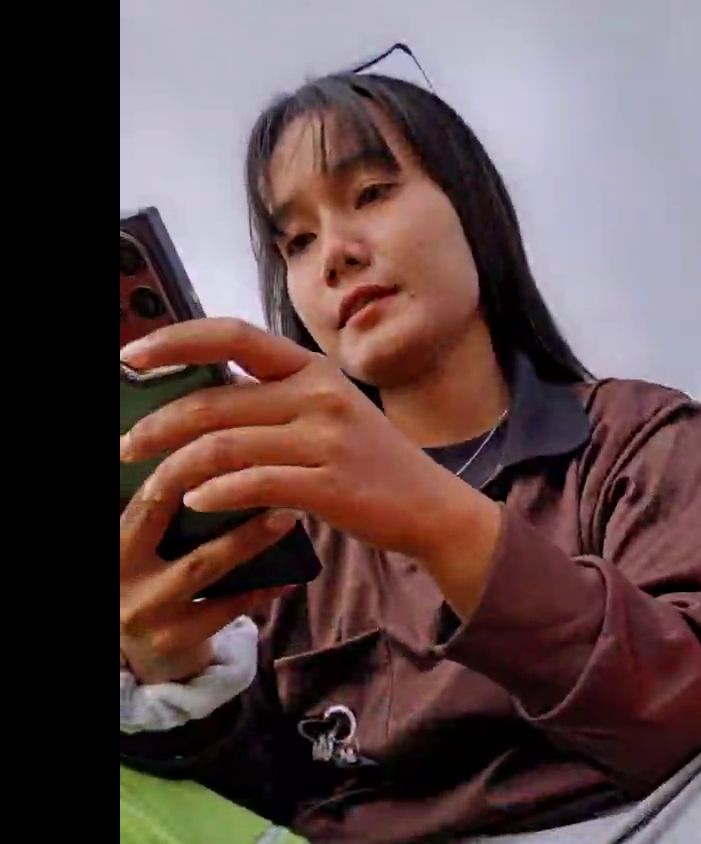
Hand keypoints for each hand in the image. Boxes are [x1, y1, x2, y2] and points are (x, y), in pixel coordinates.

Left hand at [120, 319, 503, 614]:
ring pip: (225, 446)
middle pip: (215, 400)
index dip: (175, 341)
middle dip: (158, 425)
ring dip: (176, 469)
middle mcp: (318, 394)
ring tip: (152, 486)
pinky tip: (196, 503)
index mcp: (311, 368)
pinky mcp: (330, 484)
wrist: (430, 507)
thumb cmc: (370, 464)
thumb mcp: (328, 413)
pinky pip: (255, 484)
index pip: (232, 336)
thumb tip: (199, 399)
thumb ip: (274, 400)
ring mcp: (326, 439)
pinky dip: (216, 495)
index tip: (130, 356)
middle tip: (127, 447)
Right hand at [120, 471, 297, 684]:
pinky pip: (227, 609)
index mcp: (117, 542)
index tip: (232, 439)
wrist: (129, 659)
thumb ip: (167, 519)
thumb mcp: (142, 552)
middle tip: (264, 466)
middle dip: (212, 488)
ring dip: (248, 539)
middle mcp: (122, 572)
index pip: (147, 494)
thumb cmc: (147, 587)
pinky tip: (290, 574)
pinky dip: (261, 589)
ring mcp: (147, 608)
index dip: (184, 465)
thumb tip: (223, 465)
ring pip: (202, 565)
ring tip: (287, 517)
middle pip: (161, 516)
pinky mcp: (175, 640)